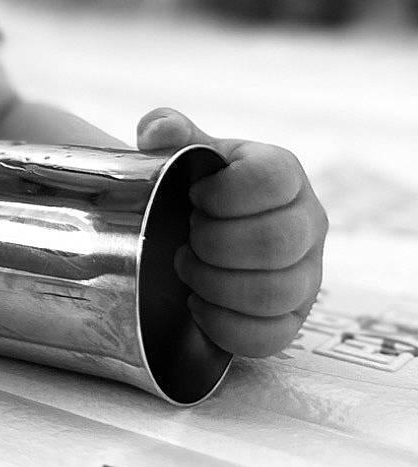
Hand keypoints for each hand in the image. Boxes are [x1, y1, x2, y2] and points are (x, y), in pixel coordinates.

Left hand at [136, 109, 326, 356]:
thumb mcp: (184, 152)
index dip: (225, 193)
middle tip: (186, 238)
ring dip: (216, 285)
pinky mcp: (293, 318)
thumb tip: (158, 131)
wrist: (199, 227)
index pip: (273, 179)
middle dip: (215, 244)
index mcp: (284, 174)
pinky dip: (224, 325)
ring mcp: (307, 274)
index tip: (194, 197)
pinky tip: (197, 305)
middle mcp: (307, 223)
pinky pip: (272, 336)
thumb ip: (167, 131)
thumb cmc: (196, 187)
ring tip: (187, 268)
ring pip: (277, 293)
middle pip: (277, 242)